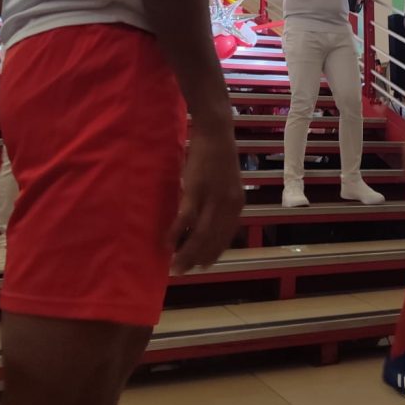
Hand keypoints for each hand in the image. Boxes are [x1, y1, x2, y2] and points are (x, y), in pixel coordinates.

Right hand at [170, 126, 244, 274]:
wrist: (216, 133)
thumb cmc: (218, 157)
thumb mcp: (226, 185)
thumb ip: (221, 205)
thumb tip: (206, 225)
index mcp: (237, 205)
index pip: (225, 238)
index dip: (212, 254)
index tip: (201, 266)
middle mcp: (228, 206)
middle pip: (211, 241)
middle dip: (197, 259)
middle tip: (182, 271)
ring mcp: (213, 199)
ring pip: (199, 235)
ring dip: (186, 253)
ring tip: (174, 265)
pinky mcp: (196, 190)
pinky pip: (185, 219)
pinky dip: (175, 234)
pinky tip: (167, 243)